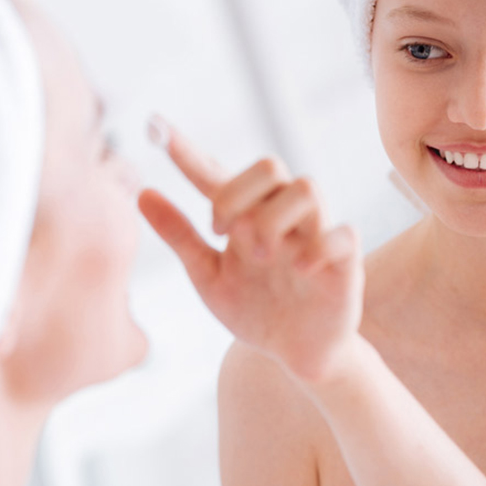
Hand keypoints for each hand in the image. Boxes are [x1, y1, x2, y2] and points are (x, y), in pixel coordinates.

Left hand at [137, 118, 363, 380]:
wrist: (297, 355)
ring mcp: (314, 235)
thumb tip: (141, 193)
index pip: (217, 175)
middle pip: (269, 166)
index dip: (188, 153)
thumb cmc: (255, 311)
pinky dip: (318, 247)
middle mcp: (280, 217)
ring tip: (259, 257)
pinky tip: (299, 270)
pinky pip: (342, 234)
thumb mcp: (209, 277)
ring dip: (274, 219)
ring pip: (306, 188)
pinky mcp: (344, 261)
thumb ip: (180, 236)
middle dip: (238, 193)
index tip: (157, 130)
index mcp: (245, 218)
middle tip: (221, 232)